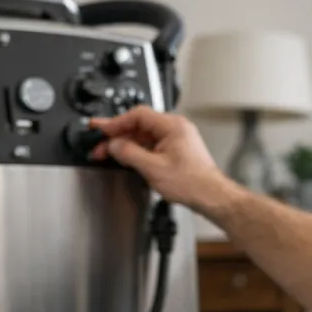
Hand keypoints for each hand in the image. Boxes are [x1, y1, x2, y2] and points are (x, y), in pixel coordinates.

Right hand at [88, 106, 238, 216]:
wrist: (213, 197)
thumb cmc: (193, 183)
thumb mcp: (153, 168)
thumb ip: (129, 153)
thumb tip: (113, 145)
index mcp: (172, 126)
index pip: (137, 115)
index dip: (115, 122)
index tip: (99, 129)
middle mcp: (176, 129)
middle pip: (139, 125)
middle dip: (117, 135)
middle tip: (98, 144)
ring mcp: (177, 140)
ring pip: (144, 136)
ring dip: (126, 144)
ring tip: (108, 154)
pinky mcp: (177, 152)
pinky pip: (152, 146)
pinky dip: (137, 151)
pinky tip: (127, 159)